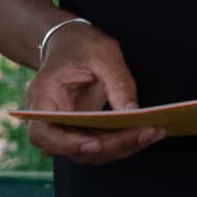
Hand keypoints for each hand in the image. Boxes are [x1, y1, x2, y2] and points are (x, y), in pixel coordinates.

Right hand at [21, 19, 163, 167]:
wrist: (71, 43)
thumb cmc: (81, 45)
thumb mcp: (102, 53)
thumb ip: (118, 82)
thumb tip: (132, 112)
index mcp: (43, 97)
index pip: (42, 132)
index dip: (65, 144)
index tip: (94, 143)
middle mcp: (50, 119)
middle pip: (73, 149)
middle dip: (111, 147)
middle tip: (145, 133)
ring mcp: (66, 128)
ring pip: (90, 153)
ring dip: (122, 148)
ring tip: (154, 132)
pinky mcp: (83, 131)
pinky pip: (102, 146)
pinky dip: (124, 143)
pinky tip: (149, 132)